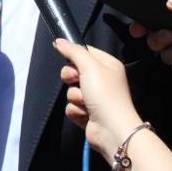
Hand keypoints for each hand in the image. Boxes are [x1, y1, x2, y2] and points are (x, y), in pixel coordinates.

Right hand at [54, 39, 142, 157]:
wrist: (112, 130)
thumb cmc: (105, 94)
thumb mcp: (89, 66)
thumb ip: (73, 51)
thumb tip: (58, 40)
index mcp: (107, 65)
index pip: (85, 53)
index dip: (74, 56)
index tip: (69, 60)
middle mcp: (102, 80)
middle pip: (74, 72)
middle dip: (72, 78)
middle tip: (77, 81)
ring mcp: (95, 98)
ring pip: (71, 91)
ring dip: (75, 97)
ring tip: (86, 103)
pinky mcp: (88, 113)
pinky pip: (72, 106)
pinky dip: (77, 111)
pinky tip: (86, 115)